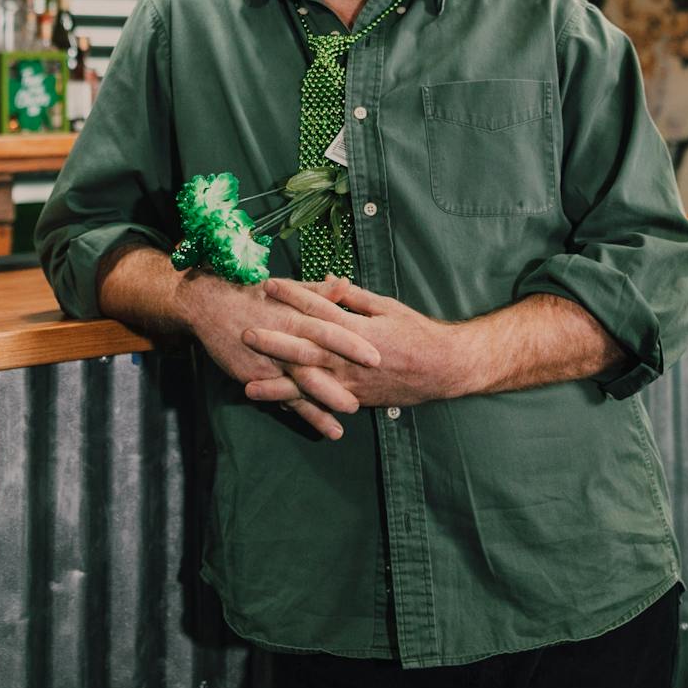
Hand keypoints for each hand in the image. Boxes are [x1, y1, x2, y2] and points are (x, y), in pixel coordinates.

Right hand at [174, 270, 380, 439]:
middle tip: (368, 394)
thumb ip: (318, 292)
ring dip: (324, 400)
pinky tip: (323, 426)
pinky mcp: (257, 376)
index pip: (328, 329)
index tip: (377, 356)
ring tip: (349, 413)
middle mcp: (284, 339)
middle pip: (316, 361)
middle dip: (341, 378)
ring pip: (300, 383)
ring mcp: (270, 360)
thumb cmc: (253, 295)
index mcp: (295, 315)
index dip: (351, 344)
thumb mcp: (286, 288)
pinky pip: (283, 397)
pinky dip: (303, 412)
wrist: (209, 306)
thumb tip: (346, 283)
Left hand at [242, 277, 470, 410]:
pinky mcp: (355, 399)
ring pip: (309, 385)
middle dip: (273, 342)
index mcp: (357, 330)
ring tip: (247, 386)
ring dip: (277, 387)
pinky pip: (324, 403)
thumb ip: (354, 297)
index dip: (292, 296)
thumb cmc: (416, 332)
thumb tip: (328, 279)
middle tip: (245, 334)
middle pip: (305, 349)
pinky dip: (300, 407)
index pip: (318, 310)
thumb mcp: (386, 306)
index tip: (268, 284)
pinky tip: (277, 408)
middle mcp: (350, 359)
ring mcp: (351, 383)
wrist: (442, 369)